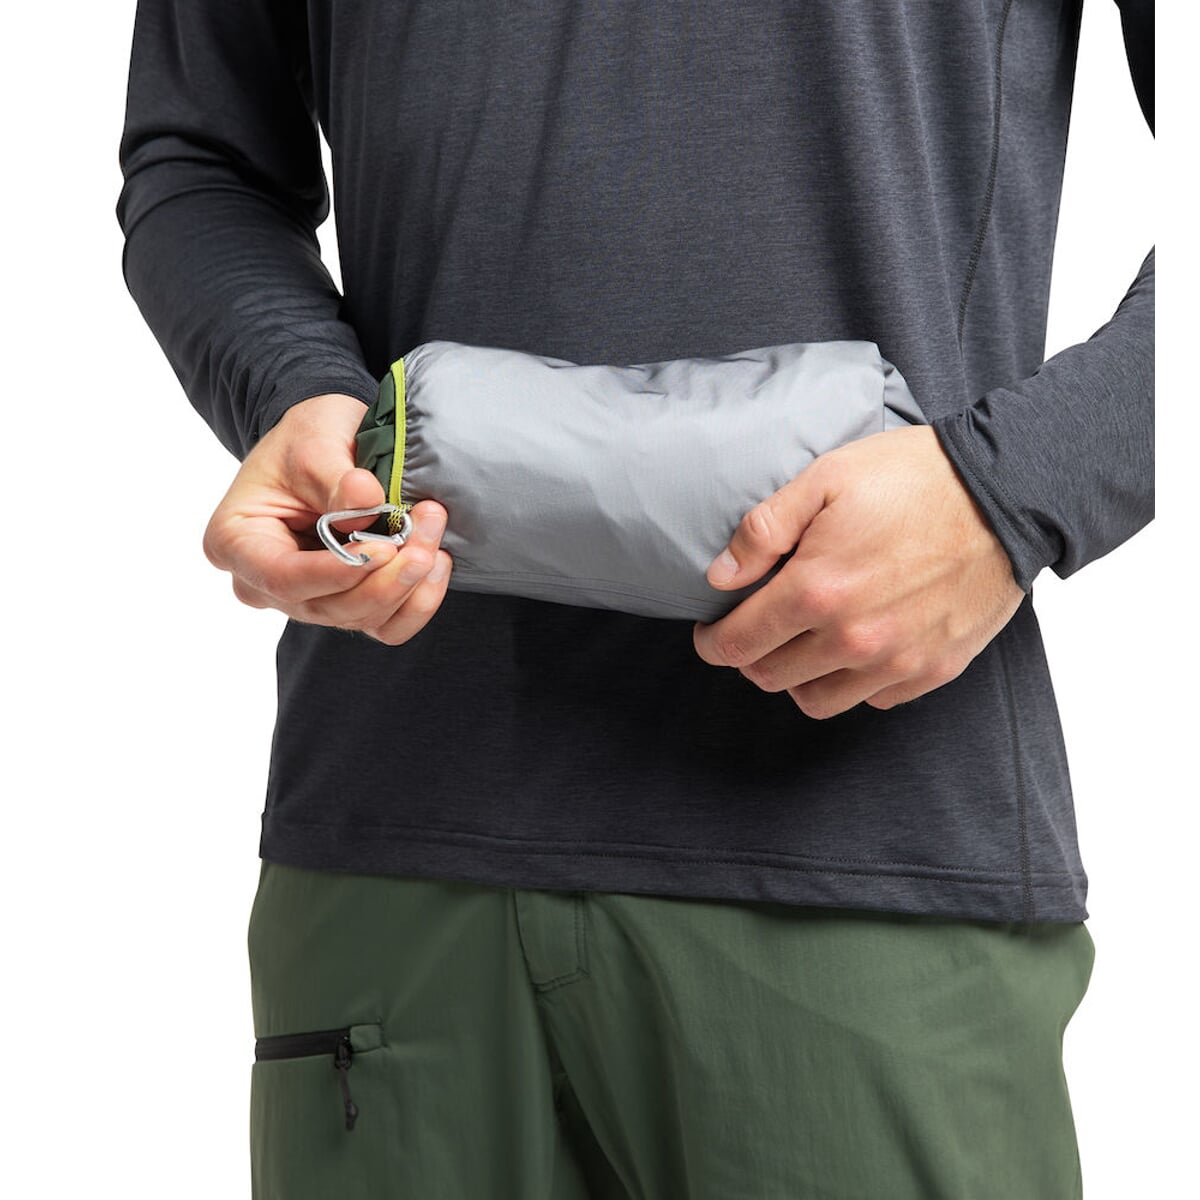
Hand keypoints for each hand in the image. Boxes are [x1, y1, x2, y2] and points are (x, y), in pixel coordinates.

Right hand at [202, 392, 452, 644]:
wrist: (324, 445)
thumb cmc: (304, 439)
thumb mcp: (314, 441)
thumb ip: (336, 476)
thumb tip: (367, 498)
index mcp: (236, 542)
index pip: (284, 578)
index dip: (338, 571)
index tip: (384, 548)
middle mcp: (265, 584)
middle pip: (328, 607)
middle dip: (386, 577)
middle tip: (426, 529)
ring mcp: (308, 601)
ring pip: (362, 618)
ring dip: (409, 583)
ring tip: (434, 531)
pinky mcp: (348, 607)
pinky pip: (387, 625)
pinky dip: (418, 601)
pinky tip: (436, 562)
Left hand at [691, 425, 1024, 717]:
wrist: (1005, 493)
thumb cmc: (913, 478)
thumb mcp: (825, 477)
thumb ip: (764, 529)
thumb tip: (721, 576)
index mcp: (816, 591)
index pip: (738, 643)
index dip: (713, 642)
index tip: (711, 631)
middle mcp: (852, 638)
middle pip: (769, 676)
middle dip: (749, 657)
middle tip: (753, 630)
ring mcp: (896, 661)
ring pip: (816, 701)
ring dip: (795, 678)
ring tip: (798, 645)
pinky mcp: (932, 670)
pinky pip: (871, 700)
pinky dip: (851, 683)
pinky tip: (851, 649)